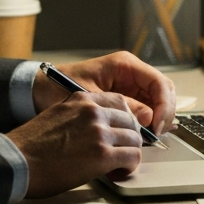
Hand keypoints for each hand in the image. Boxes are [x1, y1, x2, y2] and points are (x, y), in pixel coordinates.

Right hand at [7, 90, 142, 198]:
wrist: (17, 160)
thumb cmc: (32, 144)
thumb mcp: (58, 115)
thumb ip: (80, 116)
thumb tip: (98, 129)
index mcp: (82, 100)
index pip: (120, 102)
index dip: (124, 119)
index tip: (122, 131)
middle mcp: (93, 112)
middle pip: (131, 120)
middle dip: (129, 136)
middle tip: (123, 150)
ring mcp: (99, 132)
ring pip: (135, 139)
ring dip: (130, 152)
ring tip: (119, 164)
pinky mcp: (102, 155)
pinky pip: (132, 157)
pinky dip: (129, 166)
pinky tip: (117, 172)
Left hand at [32, 52, 175, 135]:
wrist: (38, 91)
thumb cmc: (57, 86)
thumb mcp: (90, 96)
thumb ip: (121, 106)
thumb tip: (148, 118)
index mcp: (124, 65)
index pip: (159, 83)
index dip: (164, 106)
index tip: (157, 125)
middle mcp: (130, 73)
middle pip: (164, 92)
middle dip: (165, 113)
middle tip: (156, 135)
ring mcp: (129, 87)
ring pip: (158, 103)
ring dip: (159, 120)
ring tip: (151, 138)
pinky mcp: (124, 100)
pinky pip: (145, 111)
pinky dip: (148, 123)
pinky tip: (144, 136)